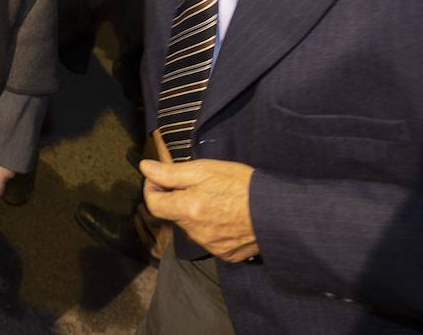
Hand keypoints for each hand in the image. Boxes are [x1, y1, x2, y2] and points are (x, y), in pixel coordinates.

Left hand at [140, 158, 258, 262]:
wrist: (278, 213)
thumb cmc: (242, 186)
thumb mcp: (205, 170)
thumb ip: (171, 172)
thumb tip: (145, 168)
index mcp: (187, 210)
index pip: (153, 204)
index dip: (152, 188)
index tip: (158, 178)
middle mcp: (195, 232)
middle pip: (174, 215)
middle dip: (177, 199)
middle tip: (195, 184)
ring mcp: (211, 246)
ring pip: (192, 227)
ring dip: (195, 213)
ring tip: (216, 199)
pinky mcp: (227, 254)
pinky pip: (210, 240)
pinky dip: (212, 228)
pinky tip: (227, 216)